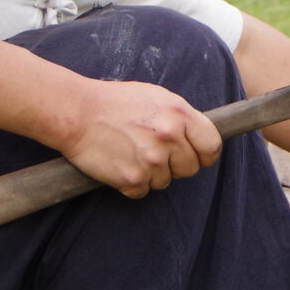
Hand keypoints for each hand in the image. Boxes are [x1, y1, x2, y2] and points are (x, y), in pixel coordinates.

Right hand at [54, 81, 221, 196]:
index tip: (197, 156)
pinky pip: (143, 191)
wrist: (77, 113)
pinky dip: (132, 183)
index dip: (205, 154)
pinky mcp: (132, 179)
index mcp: (180, 114)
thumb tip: (199, 136)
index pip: (211, 146)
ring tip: (132, 153)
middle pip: (190, 168)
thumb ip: (181, 117)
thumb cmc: (115, 102)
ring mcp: (152, 161)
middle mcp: (169, 138)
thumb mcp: (157, 97)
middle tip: (154, 152)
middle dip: (176, 164)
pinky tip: (120, 164)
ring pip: (166, 182)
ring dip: (152, 174)